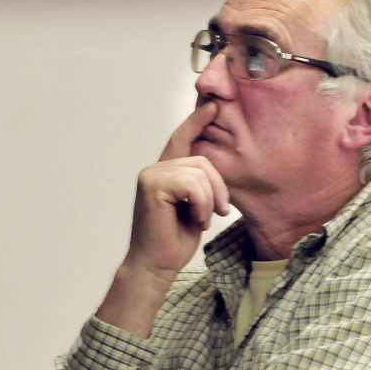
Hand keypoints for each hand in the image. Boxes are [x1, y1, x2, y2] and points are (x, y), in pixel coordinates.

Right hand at [127, 102, 230, 275]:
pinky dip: (202, 205)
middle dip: (219, 188)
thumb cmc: (175, 239)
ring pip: (200, 173)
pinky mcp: (152, 185)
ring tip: (201, 219)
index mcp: (166, 171)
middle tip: (218, 212)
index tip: (214, 106)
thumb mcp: (196, 206)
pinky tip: (195, 220)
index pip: (183, 138)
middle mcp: (155, 168)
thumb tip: (212, 168)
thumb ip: (200, 184)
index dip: (198, 120)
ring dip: (209, 201)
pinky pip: (193, 185)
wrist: (157, 263)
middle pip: (203, 160)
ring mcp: (151, 175)